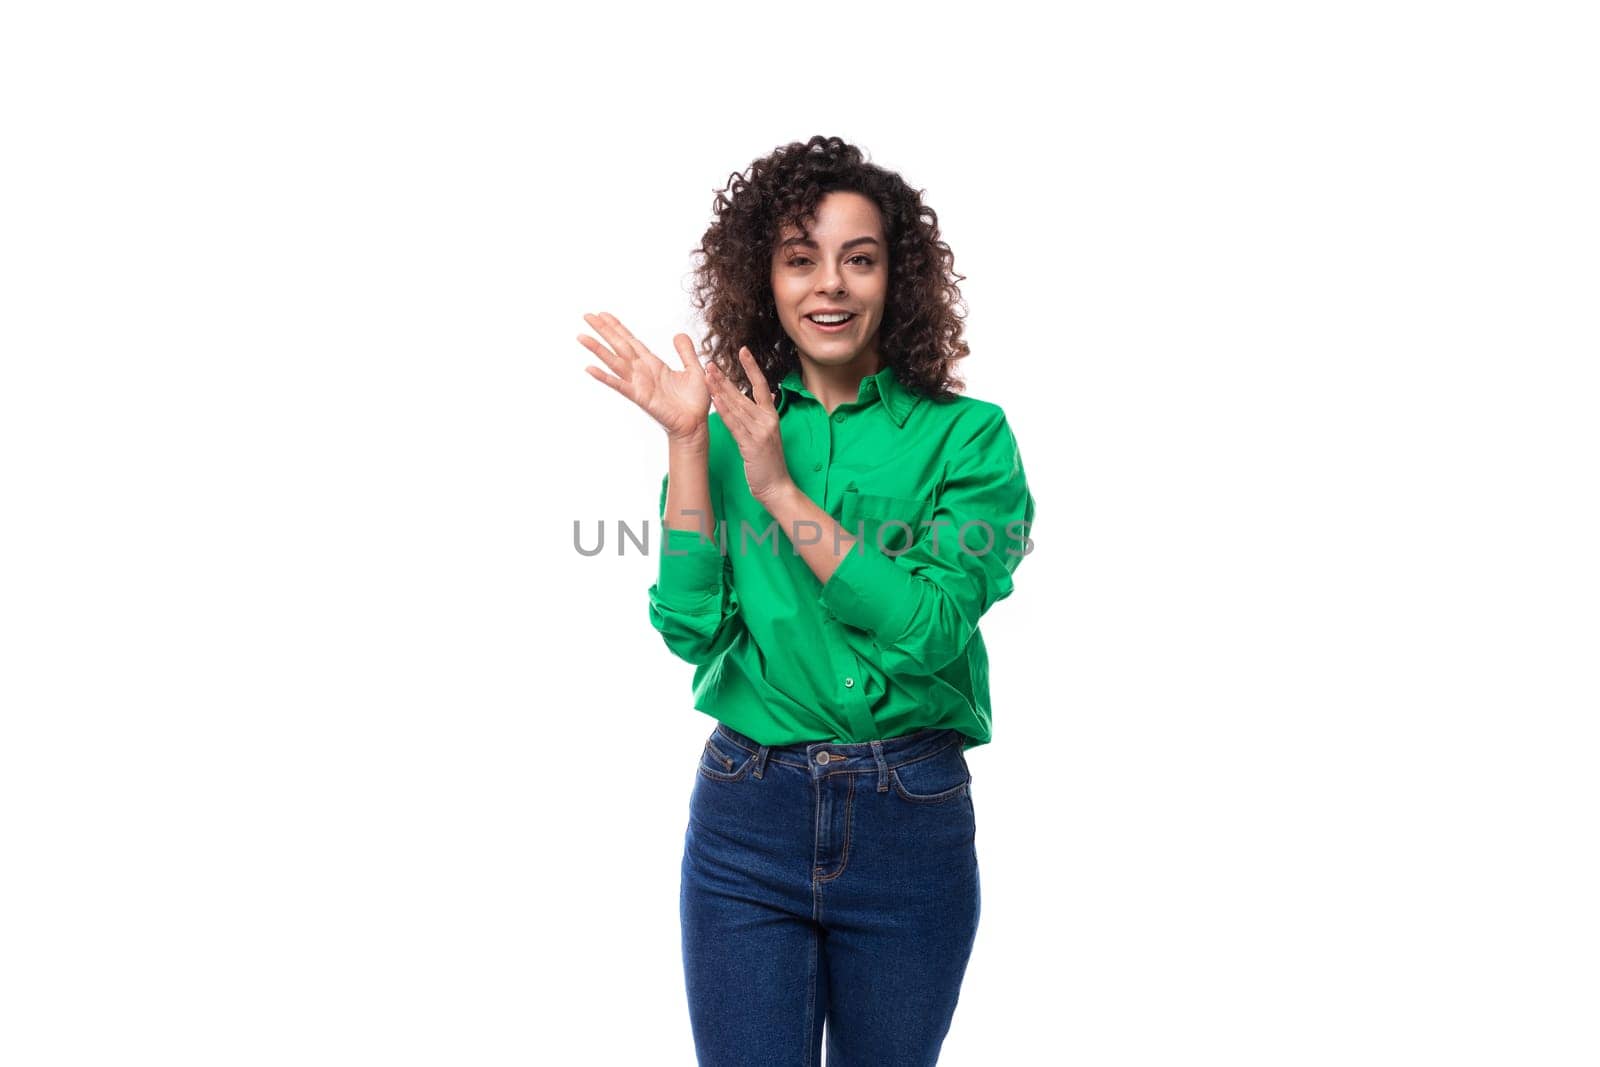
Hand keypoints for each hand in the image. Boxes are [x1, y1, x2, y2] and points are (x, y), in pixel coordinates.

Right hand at [580, 311, 708, 440]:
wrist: (696, 425)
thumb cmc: (695, 402)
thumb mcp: (694, 370)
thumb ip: (685, 352)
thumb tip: (678, 334)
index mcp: (654, 364)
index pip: (632, 341)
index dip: (618, 328)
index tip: (603, 314)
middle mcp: (642, 372)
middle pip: (619, 346)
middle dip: (603, 331)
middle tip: (586, 315)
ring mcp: (639, 384)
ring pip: (614, 362)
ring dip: (598, 349)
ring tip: (581, 337)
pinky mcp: (640, 397)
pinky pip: (620, 385)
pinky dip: (605, 377)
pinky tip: (590, 369)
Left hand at [705, 346, 793, 503]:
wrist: (777, 487)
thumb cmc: (769, 463)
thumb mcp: (769, 435)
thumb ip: (764, 416)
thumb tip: (766, 397)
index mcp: (771, 416)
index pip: (762, 385)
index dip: (752, 367)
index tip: (744, 350)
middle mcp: (767, 420)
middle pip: (743, 394)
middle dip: (725, 378)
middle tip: (710, 363)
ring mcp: (760, 432)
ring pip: (737, 406)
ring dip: (720, 390)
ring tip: (707, 376)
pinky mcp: (752, 445)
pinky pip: (735, 425)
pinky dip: (725, 411)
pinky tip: (715, 400)